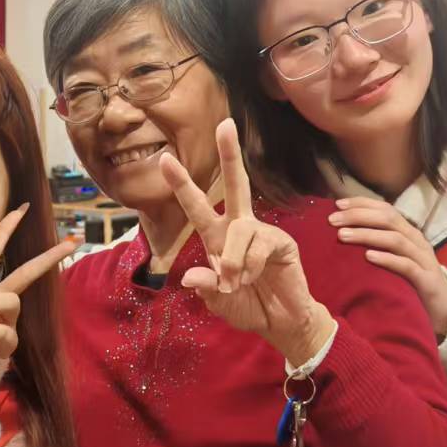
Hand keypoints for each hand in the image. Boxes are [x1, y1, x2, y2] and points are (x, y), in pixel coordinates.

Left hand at [161, 117, 334, 363]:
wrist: (280, 322)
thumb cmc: (247, 306)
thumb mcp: (218, 301)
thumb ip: (206, 288)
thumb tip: (191, 276)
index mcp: (216, 238)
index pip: (197, 206)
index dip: (182, 183)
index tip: (165, 158)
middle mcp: (238, 228)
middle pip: (235, 185)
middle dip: (230, 155)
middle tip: (225, 124)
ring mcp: (261, 233)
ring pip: (239, 231)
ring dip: (233, 261)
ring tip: (237, 283)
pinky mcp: (281, 242)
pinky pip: (260, 246)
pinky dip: (251, 267)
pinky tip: (256, 278)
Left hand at [328, 198, 446, 336]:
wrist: (444, 310)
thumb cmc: (410, 283)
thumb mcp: (393, 259)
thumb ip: (375, 245)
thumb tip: (342, 234)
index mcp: (407, 233)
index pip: (385, 209)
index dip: (362, 204)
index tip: (337, 204)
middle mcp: (415, 241)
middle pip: (388, 219)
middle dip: (358, 216)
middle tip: (333, 220)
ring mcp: (422, 259)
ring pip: (395, 239)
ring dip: (367, 235)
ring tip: (343, 236)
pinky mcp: (426, 280)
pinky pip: (406, 266)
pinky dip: (387, 259)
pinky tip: (368, 257)